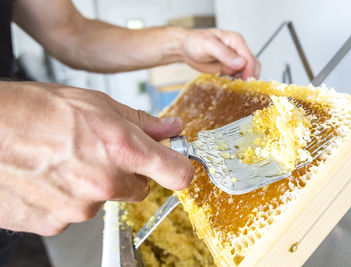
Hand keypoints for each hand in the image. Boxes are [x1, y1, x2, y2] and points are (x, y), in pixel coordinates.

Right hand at [0, 81, 192, 235]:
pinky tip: (50, 176)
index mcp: (123, 151)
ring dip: (92, 185)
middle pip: (139, 189)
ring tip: (66, 160)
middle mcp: (106, 185)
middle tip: (99, 153)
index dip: (178, 168)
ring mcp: (80, 208)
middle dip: (126, 174)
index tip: (174, 164)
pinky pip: (74, 212)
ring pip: (103, 200)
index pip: (177, 173)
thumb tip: (170, 128)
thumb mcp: (98, 104)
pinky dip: (67, 197)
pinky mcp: (55, 223)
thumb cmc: (37, 111)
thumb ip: (142, 122)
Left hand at [181, 28, 260, 79]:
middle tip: (244, 87)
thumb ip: (225, 54)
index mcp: (235, 41)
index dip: (249, 70)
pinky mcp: (229, 67)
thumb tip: (241, 63)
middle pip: (253, 64)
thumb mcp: (209, 45)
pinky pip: (239, 75)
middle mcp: (237, 50)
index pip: (249, 57)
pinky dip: (239, 82)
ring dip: (246, 80)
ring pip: (248, 71)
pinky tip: (233, 86)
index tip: (246, 80)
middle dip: (251, 76)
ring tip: (239, 88)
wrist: (186, 48)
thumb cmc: (195, 42)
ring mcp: (234, 59)